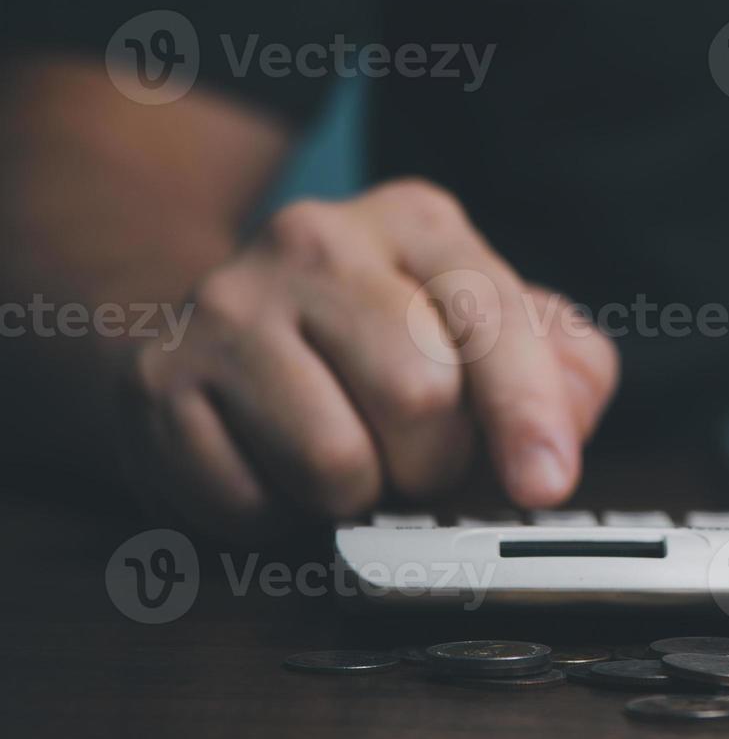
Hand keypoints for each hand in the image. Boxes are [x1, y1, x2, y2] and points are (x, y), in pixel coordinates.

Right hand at [118, 179, 618, 537]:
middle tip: (417, 455)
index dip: (527, 414)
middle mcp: (316, 242)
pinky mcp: (157, 381)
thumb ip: (562, 367)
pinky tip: (275, 467)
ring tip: (347, 458)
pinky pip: (247, 502)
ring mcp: (225, 307)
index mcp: (416, 223)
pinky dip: (279, 516)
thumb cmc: (385, 337)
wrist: (221, 324)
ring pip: (332, 461)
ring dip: (358, 495)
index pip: (490, 320)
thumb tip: (562, 431)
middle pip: (418, 396)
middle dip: (436, 460)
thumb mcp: (488, 326)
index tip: (545, 481)